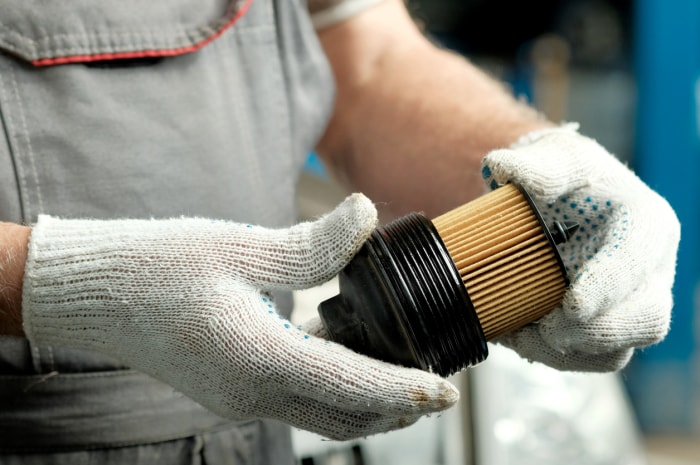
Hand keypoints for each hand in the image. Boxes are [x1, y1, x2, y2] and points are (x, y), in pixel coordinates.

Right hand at [22, 194, 457, 439]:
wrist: (98, 295)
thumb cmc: (159, 266)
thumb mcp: (238, 246)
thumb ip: (312, 244)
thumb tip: (367, 215)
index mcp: (257, 357)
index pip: (350, 386)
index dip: (405, 390)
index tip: (446, 390)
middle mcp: (251, 391)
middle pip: (345, 415)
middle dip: (397, 405)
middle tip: (437, 381)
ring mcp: (240, 398)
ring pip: (324, 415)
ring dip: (367, 401)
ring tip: (403, 372)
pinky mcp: (233, 390)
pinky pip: (298, 402)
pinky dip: (335, 390)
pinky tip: (348, 354)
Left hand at [480, 125, 679, 371]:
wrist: (548, 203)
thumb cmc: (559, 176)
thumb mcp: (553, 157)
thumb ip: (537, 165)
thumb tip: (504, 168)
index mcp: (644, 225)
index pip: (637, 261)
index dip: (609, 286)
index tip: (571, 305)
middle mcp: (648, 271)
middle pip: (646, 319)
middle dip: (593, 331)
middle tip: (543, 328)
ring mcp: (630, 304)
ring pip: (617, 350)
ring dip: (566, 351)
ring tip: (520, 333)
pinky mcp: (606, 328)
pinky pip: (590, 360)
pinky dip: (552, 356)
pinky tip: (517, 335)